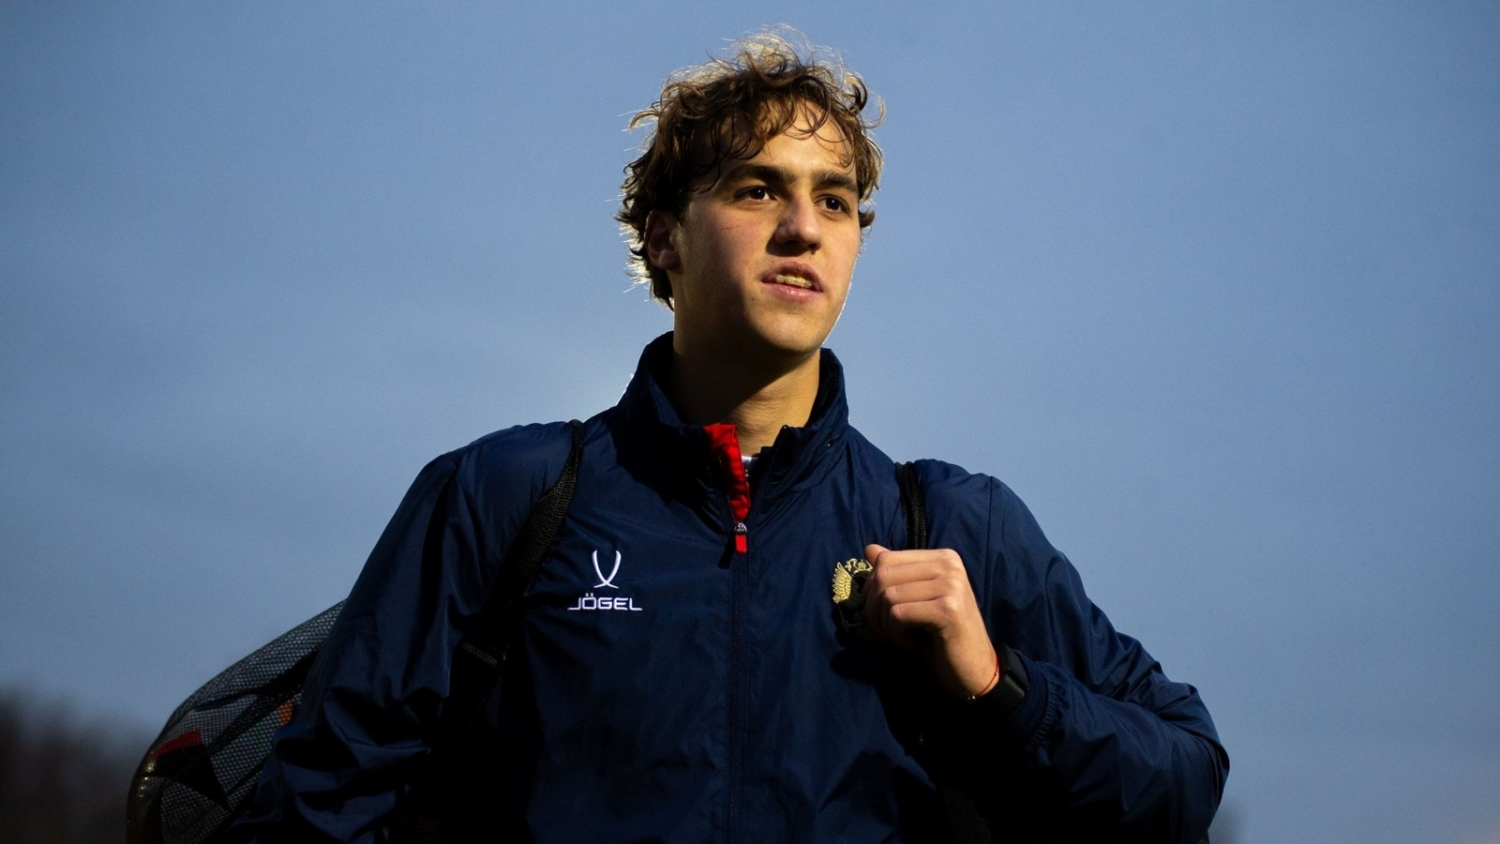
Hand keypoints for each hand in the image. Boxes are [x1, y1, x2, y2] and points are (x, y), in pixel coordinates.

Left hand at [862, 543, 998, 699]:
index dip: (872, 590)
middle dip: (874, 609)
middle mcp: (949, 564)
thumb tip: (869, 549)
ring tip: (903, 639)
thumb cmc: (941, 637)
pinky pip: (897, 614)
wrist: (973, 671)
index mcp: (943, 557)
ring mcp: (951, 585)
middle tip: (888, 632)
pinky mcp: (947, 609)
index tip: (883, 615)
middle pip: (883, 575)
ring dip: (886, 626)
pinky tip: (911, 645)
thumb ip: (896, 574)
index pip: (886, 559)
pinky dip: (896, 635)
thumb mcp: (916, 601)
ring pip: (888, 596)